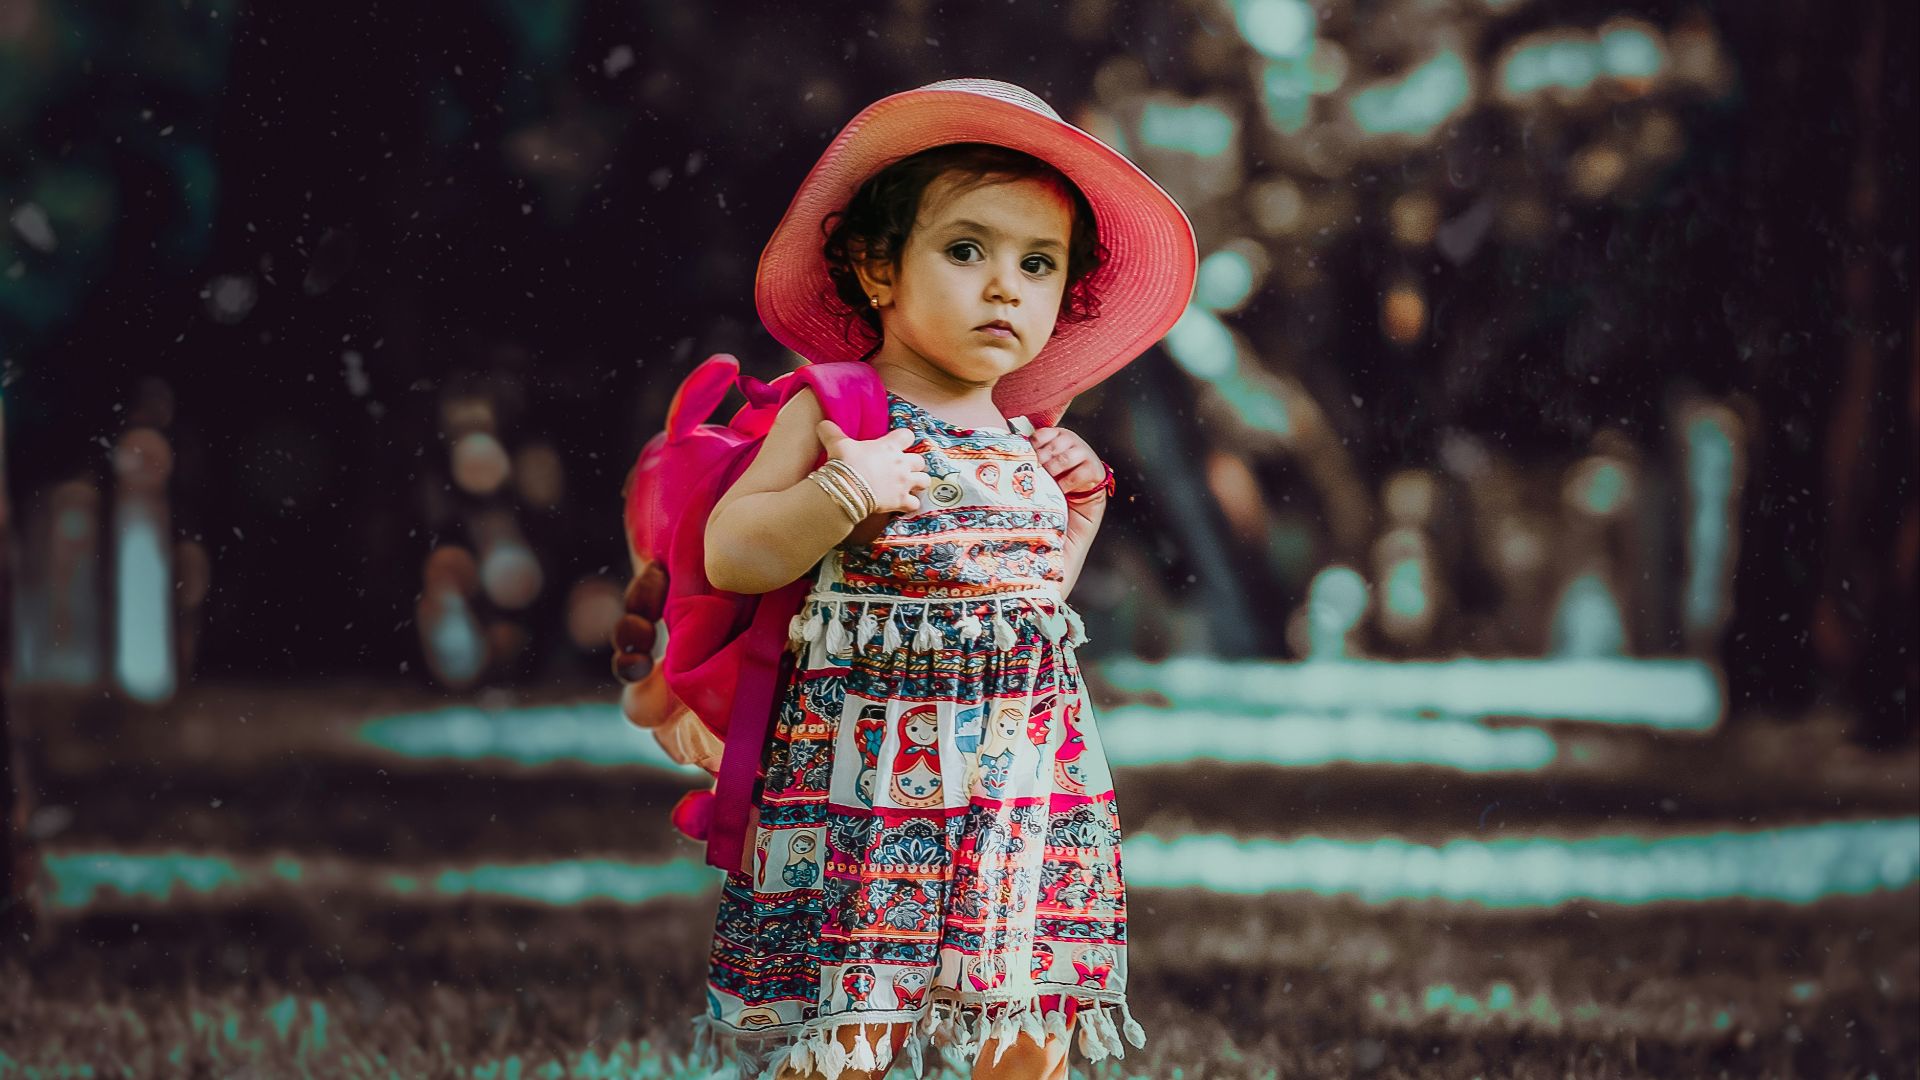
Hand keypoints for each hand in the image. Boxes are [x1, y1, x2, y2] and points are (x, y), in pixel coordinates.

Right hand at [814, 420, 929, 514]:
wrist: (848, 489)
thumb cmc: (845, 463)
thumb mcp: (837, 443)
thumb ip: (831, 432)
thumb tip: (822, 423)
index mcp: (889, 446)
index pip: (907, 435)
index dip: (904, 439)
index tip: (897, 443)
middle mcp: (901, 463)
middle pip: (920, 460)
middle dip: (914, 464)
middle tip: (902, 468)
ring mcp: (904, 483)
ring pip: (924, 480)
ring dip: (918, 482)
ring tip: (909, 485)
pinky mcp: (901, 501)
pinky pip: (915, 503)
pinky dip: (911, 504)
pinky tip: (903, 504)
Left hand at [1032, 426, 1106, 500]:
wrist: (1083, 483)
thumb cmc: (1061, 469)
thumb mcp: (1048, 458)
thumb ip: (1036, 454)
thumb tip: (1015, 459)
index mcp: (1058, 434)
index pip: (1042, 434)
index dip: (1032, 447)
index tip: (1026, 457)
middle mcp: (1071, 440)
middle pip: (1052, 447)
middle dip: (1041, 461)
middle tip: (1034, 471)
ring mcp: (1083, 453)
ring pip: (1064, 460)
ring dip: (1052, 471)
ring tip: (1045, 480)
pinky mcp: (1092, 469)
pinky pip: (1075, 477)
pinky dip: (1064, 484)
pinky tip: (1058, 489)